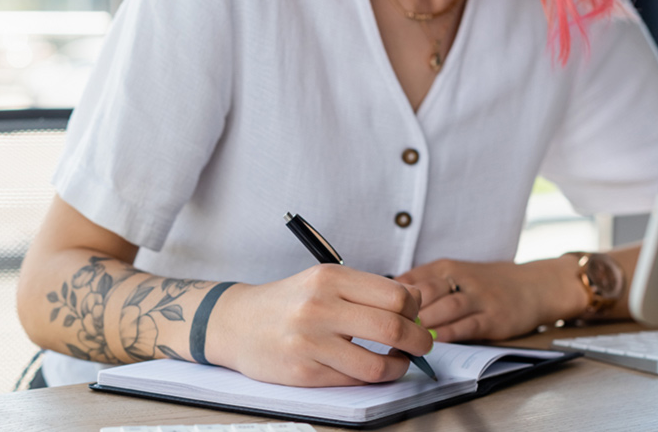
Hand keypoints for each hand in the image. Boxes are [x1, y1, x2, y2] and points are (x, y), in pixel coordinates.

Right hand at [206, 264, 433, 386]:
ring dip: (399, 367)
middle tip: (421, 345)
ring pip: (377, 363)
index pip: (396, 296)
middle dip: (418, 341)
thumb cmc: (287, 302)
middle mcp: (319, 306)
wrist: (235, 323)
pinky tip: (371, 369)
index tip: (416, 318)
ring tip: (398, 362)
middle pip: (392, 327)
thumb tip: (416, 301)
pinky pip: (354, 380)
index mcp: (329, 278)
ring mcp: (309, 341)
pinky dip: (372, 378)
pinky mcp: (303, 371)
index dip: (416, 311)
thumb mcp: (323, 281)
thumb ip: (367, 289)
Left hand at [396, 258, 587, 342]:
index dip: (390, 295)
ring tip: (405, 337)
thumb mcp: (456, 273)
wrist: (535, 285)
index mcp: (446, 267)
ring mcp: (479, 298)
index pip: (411, 278)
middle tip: (384, 327)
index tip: (375, 310)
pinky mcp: (494, 317)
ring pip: (445, 309)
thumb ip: (425, 284)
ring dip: (423, 324)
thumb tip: (387, 299)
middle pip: (425, 292)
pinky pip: (467, 326)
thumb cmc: (488, 283)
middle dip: (403, 311)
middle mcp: (461, 278)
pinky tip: (435, 342)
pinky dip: (449, 334)